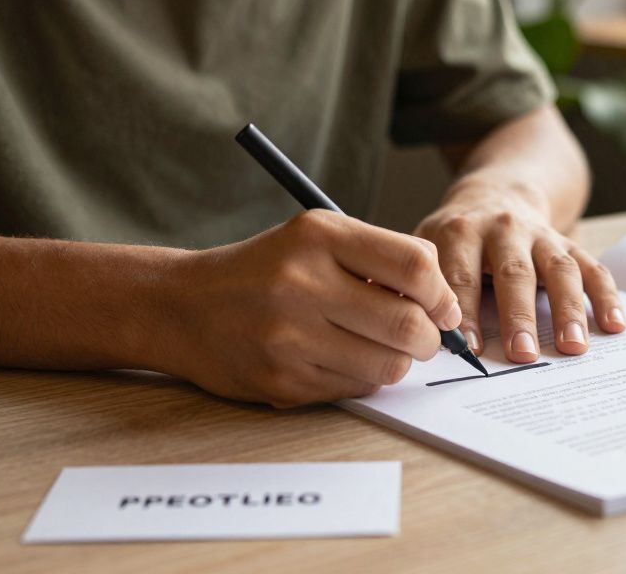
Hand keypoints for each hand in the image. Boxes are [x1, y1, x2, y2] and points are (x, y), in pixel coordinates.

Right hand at [158, 210, 461, 406]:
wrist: (183, 307)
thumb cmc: (265, 270)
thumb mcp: (315, 239)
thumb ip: (379, 257)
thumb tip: (442, 301)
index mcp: (317, 237)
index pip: (414, 265)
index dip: (441, 293)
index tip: (442, 307)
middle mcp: (302, 284)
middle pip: (407, 324)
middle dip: (429, 338)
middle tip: (423, 338)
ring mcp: (289, 337)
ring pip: (387, 366)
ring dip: (399, 363)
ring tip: (381, 348)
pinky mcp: (282, 381)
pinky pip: (354, 388)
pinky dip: (363, 378)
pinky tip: (340, 360)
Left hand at [415, 179, 625, 362]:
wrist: (495, 194)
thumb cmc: (453, 238)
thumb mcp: (426, 246)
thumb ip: (416, 283)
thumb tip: (401, 330)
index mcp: (460, 231)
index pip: (461, 274)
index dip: (465, 311)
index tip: (470, 348)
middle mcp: (502, 228)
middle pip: (513, 272)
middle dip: (518, 314)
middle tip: (523, 354)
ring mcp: (540, 235)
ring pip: (558, 269)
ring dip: (568, 309)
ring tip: (574, 346)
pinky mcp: (567, 243)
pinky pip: (591, 267)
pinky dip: (606, 295)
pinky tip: (615, 325)